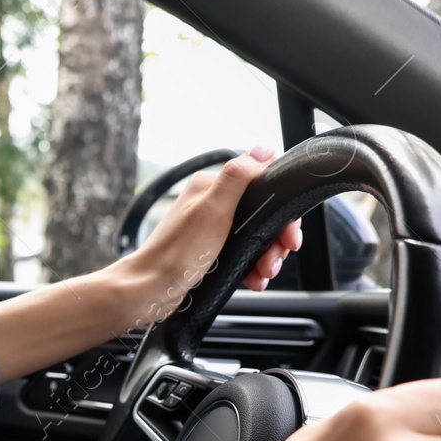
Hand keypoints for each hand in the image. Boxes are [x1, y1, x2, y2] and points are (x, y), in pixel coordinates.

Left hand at [121, 146, 303, 308]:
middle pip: (263, 215)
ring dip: (267, 256)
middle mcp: (211, 204)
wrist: (151, 289)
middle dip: (276, 240)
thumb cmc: (177, 252)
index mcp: (211, 187)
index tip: (289, 235)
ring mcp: (212, 228)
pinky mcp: (212, 250)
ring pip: (256, 237)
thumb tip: (263, 150)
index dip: (282, 210)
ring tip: (263, 273)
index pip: (263, 187)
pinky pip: (243, 254)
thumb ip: (237, 178)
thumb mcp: (213, 210)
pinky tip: (254, 279)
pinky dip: (253, 267)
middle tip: (274, 260)